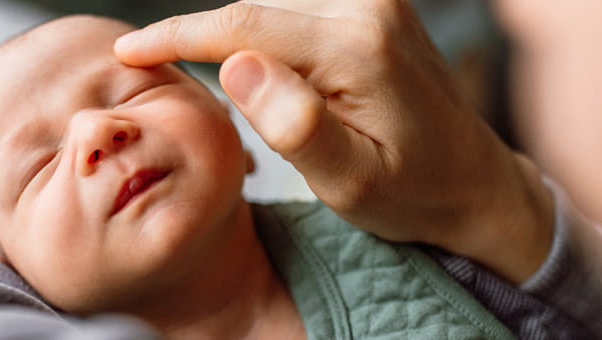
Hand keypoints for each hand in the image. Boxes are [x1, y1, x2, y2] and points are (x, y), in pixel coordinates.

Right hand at [115, 0, 553, 282]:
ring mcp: (375, 0)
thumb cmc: (412, 191)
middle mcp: (369, 6)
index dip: (177, 35)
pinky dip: (267, 34)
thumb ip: (296, 125)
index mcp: (359, 47)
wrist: (472, 180)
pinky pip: (297, 9)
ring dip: (240, 41)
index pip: (245, 25)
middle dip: (204, 40)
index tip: (130, 52)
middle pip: (255, 10)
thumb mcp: (352, 181)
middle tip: (167, 77)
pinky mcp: (375, 6)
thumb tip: (234, 66)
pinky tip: (268, 72)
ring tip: (242, 98)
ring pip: (272, 7)